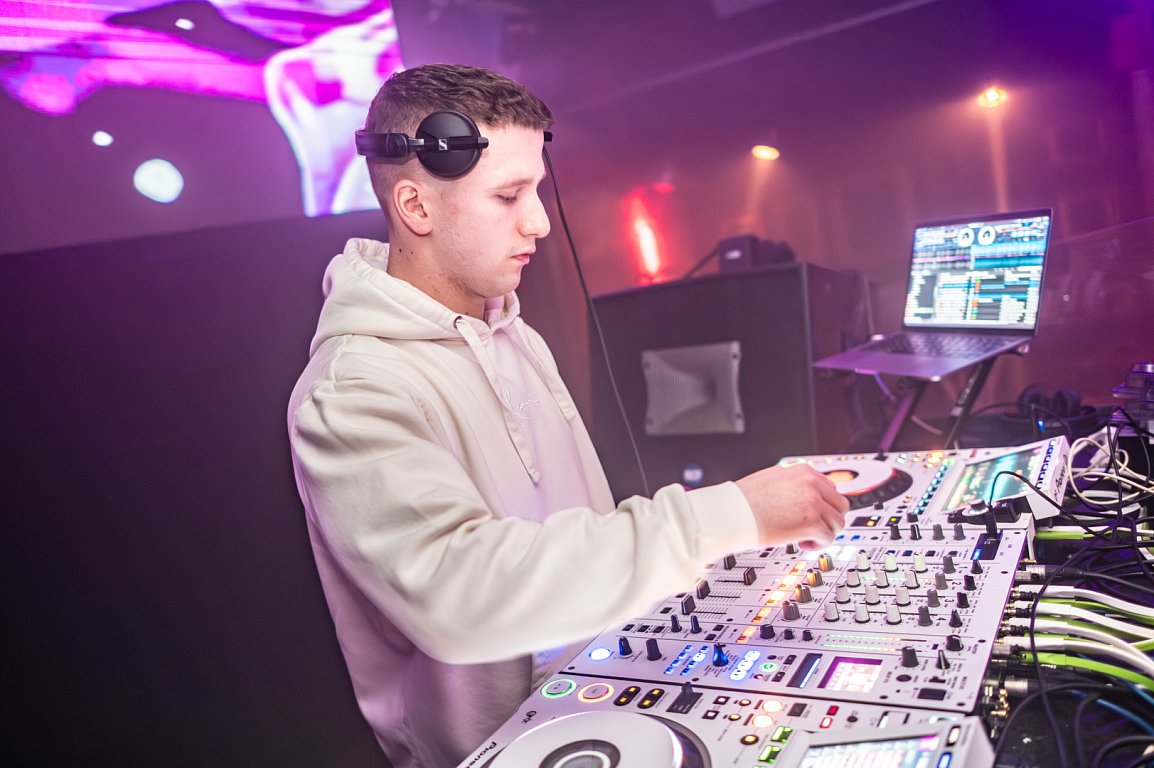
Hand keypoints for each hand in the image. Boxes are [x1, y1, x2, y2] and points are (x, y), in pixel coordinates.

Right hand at [734, 463, 849, 549]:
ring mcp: (813, 503)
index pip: (831, 487)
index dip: (824, 504)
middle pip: (841, 504)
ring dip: (824, 532)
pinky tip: (801, 543)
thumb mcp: (771, 479)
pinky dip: (818, 544)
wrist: (732, 513)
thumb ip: (791, 484)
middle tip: (814, 527)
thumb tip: (801, 496)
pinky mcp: (811, 523)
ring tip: (805, 537)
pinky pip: (829, 537)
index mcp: (803, 471)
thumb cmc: (743, 500)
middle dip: (829, 518)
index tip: (816, 514)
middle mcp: (811, 484)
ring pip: (838, 522)